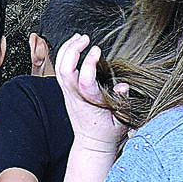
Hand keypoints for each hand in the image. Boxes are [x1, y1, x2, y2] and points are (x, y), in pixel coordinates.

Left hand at [55, 34, 126, 153]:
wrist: (92, 145)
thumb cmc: (108, 133)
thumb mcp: (122, 121)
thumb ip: (123, 103)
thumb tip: (123, 86)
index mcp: (89, 104)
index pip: (83, 81)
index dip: (88, 64)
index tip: (97, 50)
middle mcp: (75, 97)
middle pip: (64, 71)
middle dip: (72, 50)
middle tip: (85, 38)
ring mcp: (68, 94)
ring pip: (59, 68)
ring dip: (67, 49)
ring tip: (78, 37)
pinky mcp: (66, 91)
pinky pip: (60, 70)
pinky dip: (65, 55)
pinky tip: (74, 46)